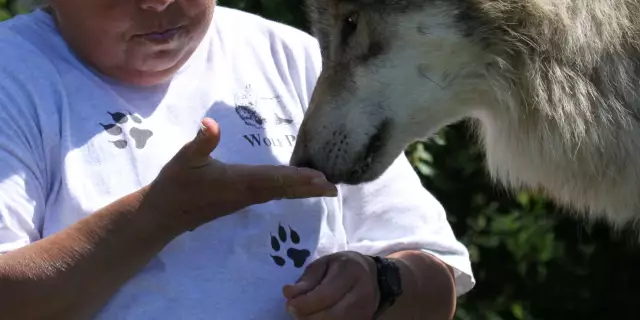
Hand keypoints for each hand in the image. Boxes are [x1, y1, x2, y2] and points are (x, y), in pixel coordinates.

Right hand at [141, 117, 337, 231]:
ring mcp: (243, 200)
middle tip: (334, 189)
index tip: (321, 179)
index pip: (275, 179)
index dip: (299, 178)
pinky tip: (292, 188)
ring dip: (301, 191)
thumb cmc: (174, 185)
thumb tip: (210, 124)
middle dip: (309, 188)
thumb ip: (201, 142)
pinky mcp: (237, 202)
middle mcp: (246, 194)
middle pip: (283, 190)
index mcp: (238, 182)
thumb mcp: (185, 159)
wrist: (162, 216)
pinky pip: (269, 195)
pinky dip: (286, 190)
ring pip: (278, 194)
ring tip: (323, 189)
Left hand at [282, 251, 379, 319]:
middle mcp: (362, 294)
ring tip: (305, 314)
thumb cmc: (340, 267)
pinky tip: (316, 316)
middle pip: (331, 315)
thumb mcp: (322, 264)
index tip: (289, 305)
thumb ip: (306, 280)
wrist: (370, 275)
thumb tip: (288, 293)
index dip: (305, 303)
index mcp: (350, 272)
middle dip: (307, 317)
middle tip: (294, 311)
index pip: (326, 294)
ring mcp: (366, 311)